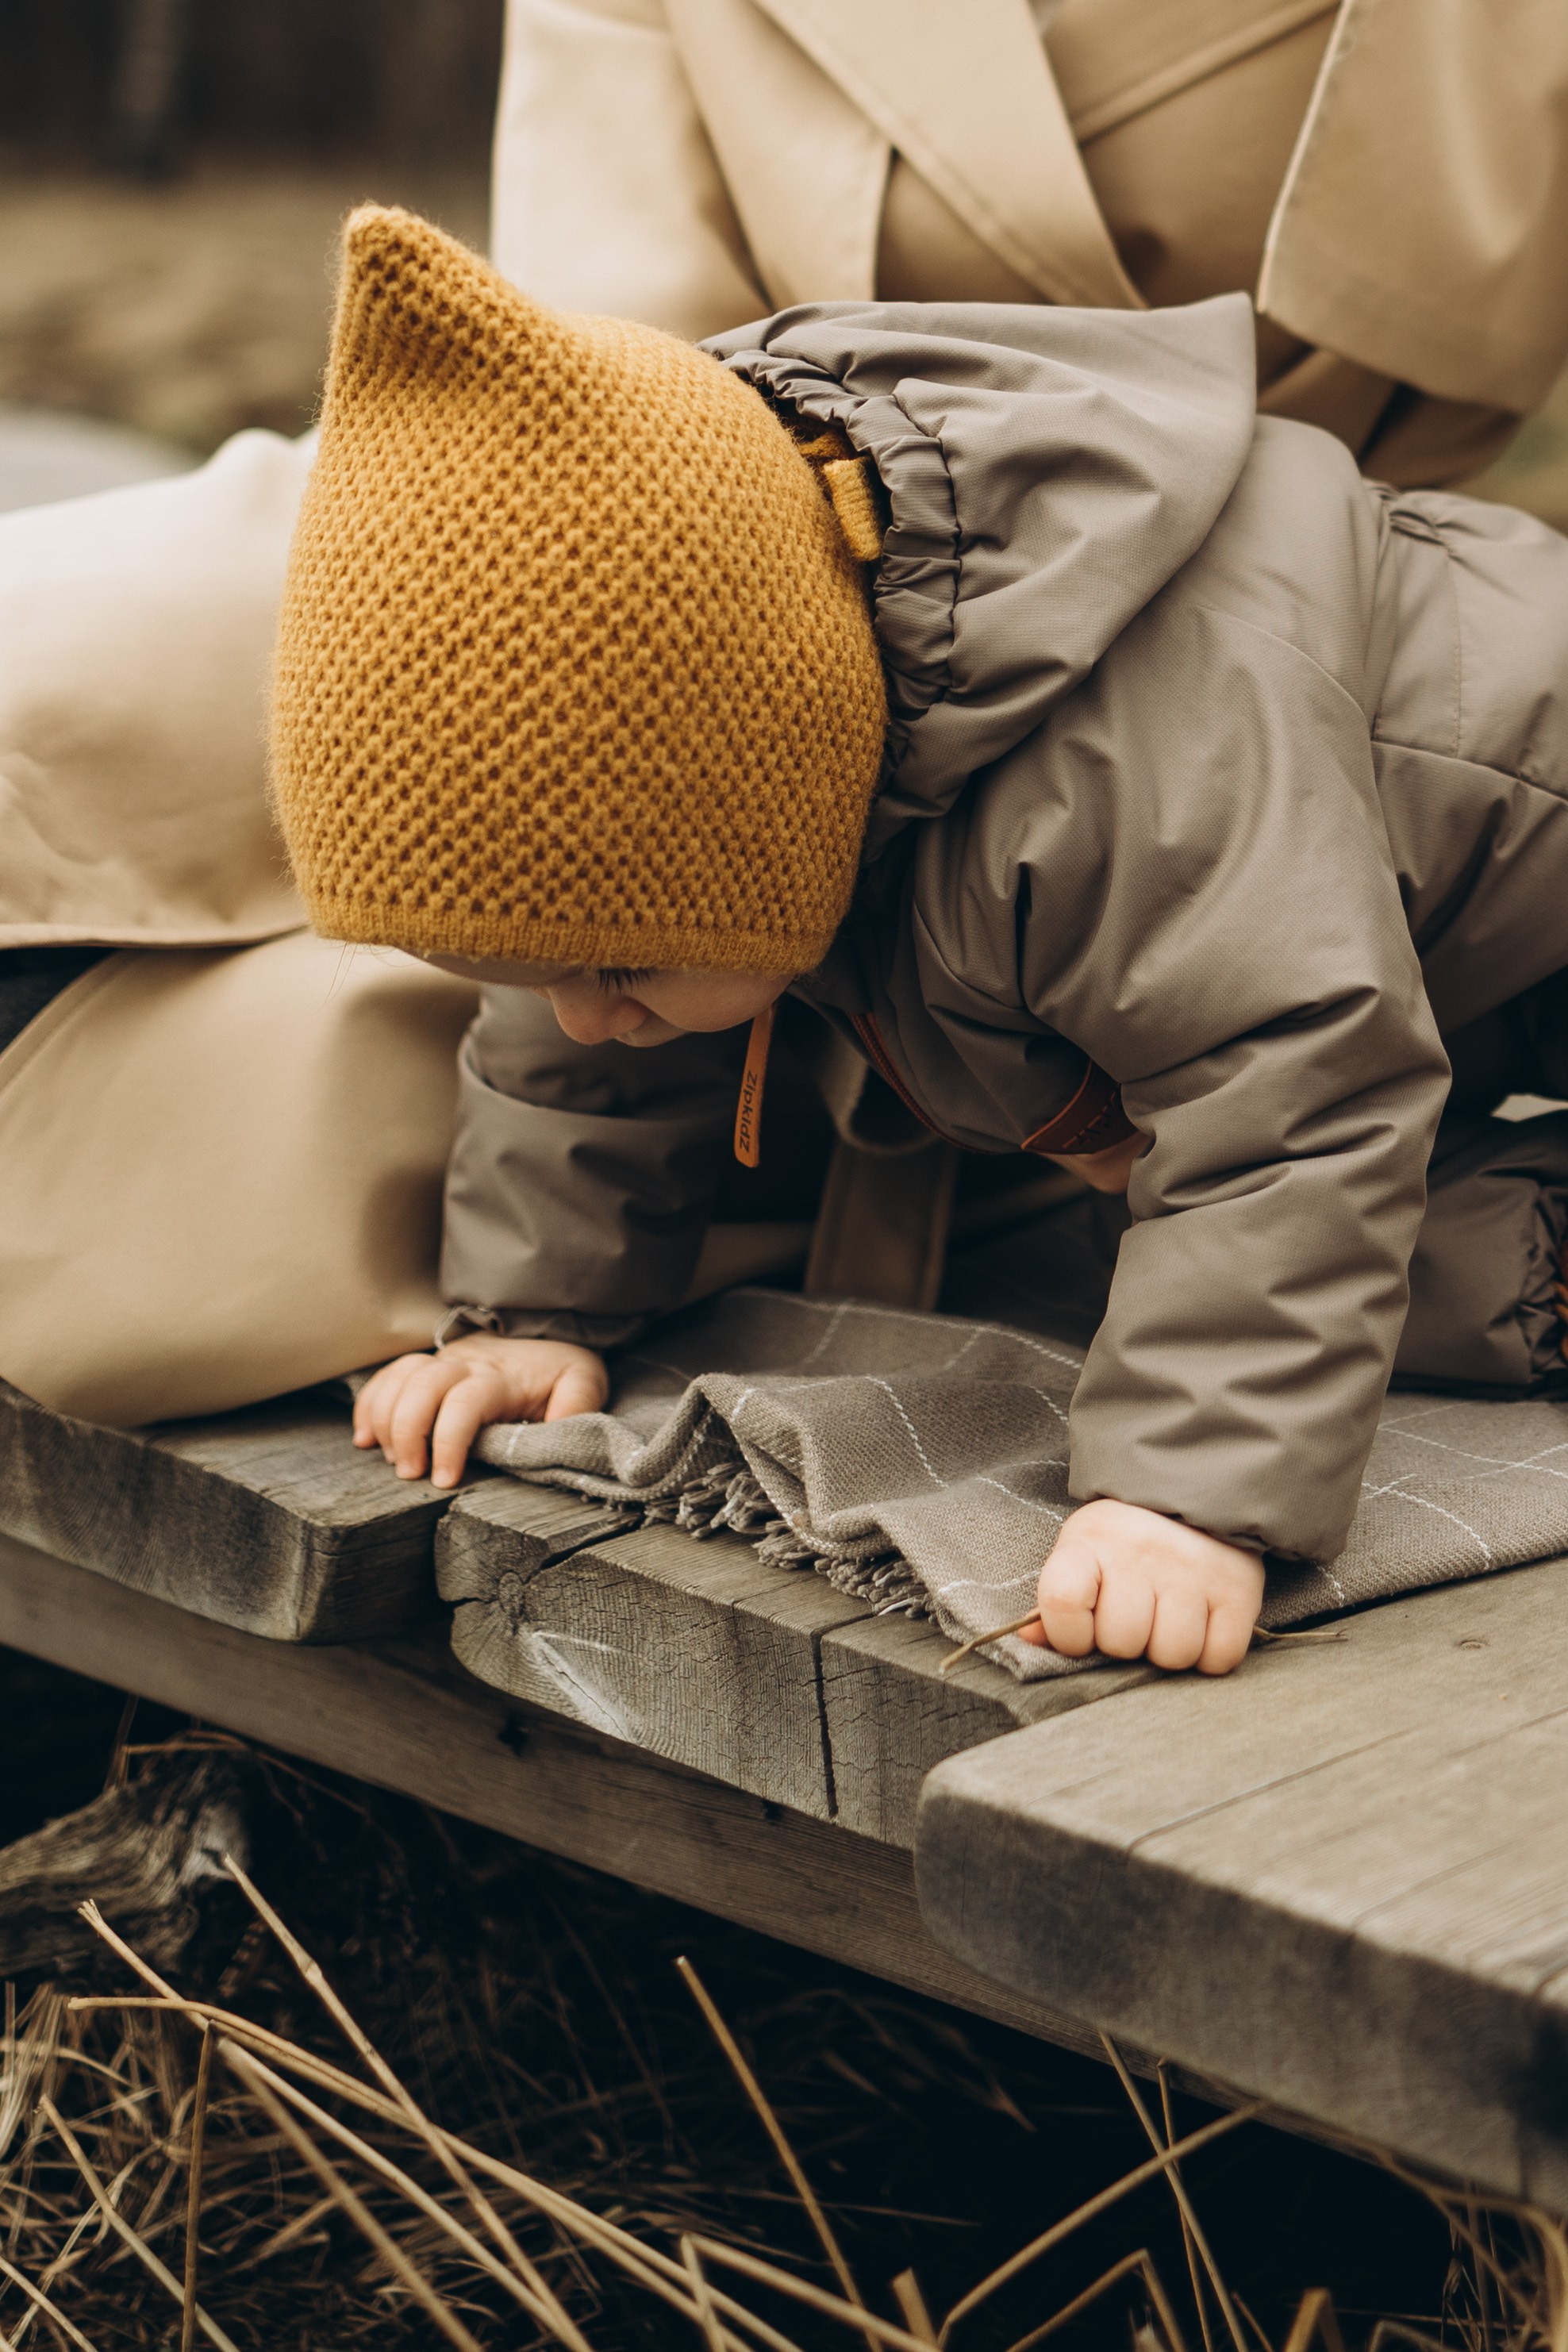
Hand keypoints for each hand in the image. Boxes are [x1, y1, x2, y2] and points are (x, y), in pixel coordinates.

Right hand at [352, 1333, 607, 1488]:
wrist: (546, 1327)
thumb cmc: (559, 1366)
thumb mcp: (582, 1381)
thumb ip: (576, 1405)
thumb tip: (562, 1432)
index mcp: (500, 1376)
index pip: (464, 1403)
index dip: (447, 1441)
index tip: (443, 1480)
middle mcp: (464, 1363)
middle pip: (420, 1386)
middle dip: (407, 1432)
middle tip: (409, 1474)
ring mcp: (440, 1361)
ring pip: (398, 1379)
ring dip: (385, 1421)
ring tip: (393, 1461)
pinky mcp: (426, 1365)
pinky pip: (387, 1377)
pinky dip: (370, 1406)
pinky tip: (366, 1438)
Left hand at [1019, 1499, 1264, 1674]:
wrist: (1196, 1490)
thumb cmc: (1126, 1539)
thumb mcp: (1081, 1553)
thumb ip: (1057, 1601)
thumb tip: (1028, 1643)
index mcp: (1090, 1540)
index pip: (1061, 1602)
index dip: (1070, 1635)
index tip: (1084, 1630)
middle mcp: (1140, 1551)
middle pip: (1123, 1641)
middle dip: (1127, 1642)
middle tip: (1137, 1616)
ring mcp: (1192, 1568)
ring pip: (1173, 1654)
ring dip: (1169, 1650)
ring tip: (1169, 1618)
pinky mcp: (1238, 1587)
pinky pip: (1219, 1657)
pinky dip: (1210, 1654)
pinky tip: (1203, 1624)